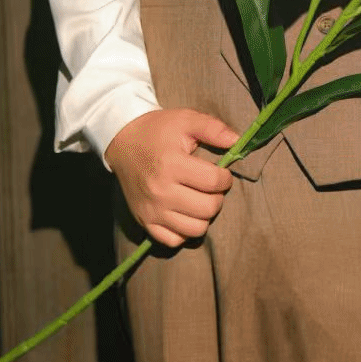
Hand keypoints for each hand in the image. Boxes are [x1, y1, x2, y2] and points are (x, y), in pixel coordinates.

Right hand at [105, 109, 239, 248]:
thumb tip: (237, 141)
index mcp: (171, 164)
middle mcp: (160, 191)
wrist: (123, 142)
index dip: (225, 177)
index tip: (221, 172)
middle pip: (208, 208)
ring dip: (204, 215)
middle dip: (217, 197)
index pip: (213, 182)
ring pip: (195, 229)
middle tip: (211, 186)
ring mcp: (151, 210)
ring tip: (199, 199)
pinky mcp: (144, 222)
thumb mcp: (186, 120)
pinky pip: (174, 241)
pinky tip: (184, 212)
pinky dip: (184, 230)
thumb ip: (213, 128)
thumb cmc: (158, 130)